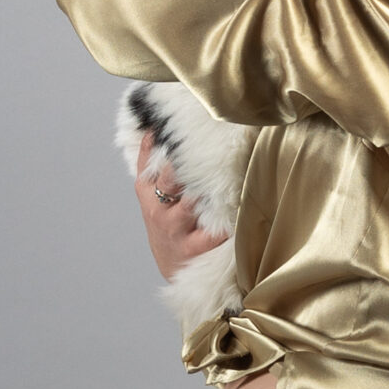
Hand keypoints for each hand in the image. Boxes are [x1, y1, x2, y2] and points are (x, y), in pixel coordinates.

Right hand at [135, 133, 226, 279]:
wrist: (173, 265)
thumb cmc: (167, 220)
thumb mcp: (151, 192)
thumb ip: (152, 159)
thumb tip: (155, 123)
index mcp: (146, 190)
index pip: (152, 160)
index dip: (171, 142)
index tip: (190, 123)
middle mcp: (158, 209)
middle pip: (172, 178)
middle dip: (190, 161)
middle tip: (216, 141)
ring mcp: (176, 229)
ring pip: (194, 201)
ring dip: (212, 186)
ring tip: (232, 167)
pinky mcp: (194, 248)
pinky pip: (215, 229)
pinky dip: (229, 216)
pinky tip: (242, 203)